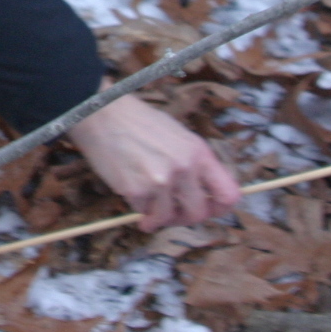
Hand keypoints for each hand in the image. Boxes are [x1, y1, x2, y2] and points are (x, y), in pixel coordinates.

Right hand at [67, 94, 241, 229]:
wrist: (101, 113)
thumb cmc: (138, 122)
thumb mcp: (177, 135)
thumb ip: (193, 163)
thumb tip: (203, 193)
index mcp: (199, 153)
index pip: (228, 194)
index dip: (220, 208)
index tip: (208, 210)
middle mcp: (184, 168)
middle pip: (198, 213)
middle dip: (183, 218)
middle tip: (171, 214)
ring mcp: (161, 181)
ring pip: (167, 217)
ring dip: (156, 215)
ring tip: (146, 203)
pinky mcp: (136, 190)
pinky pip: (142, 211)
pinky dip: (136, 205)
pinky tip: (129, 187)